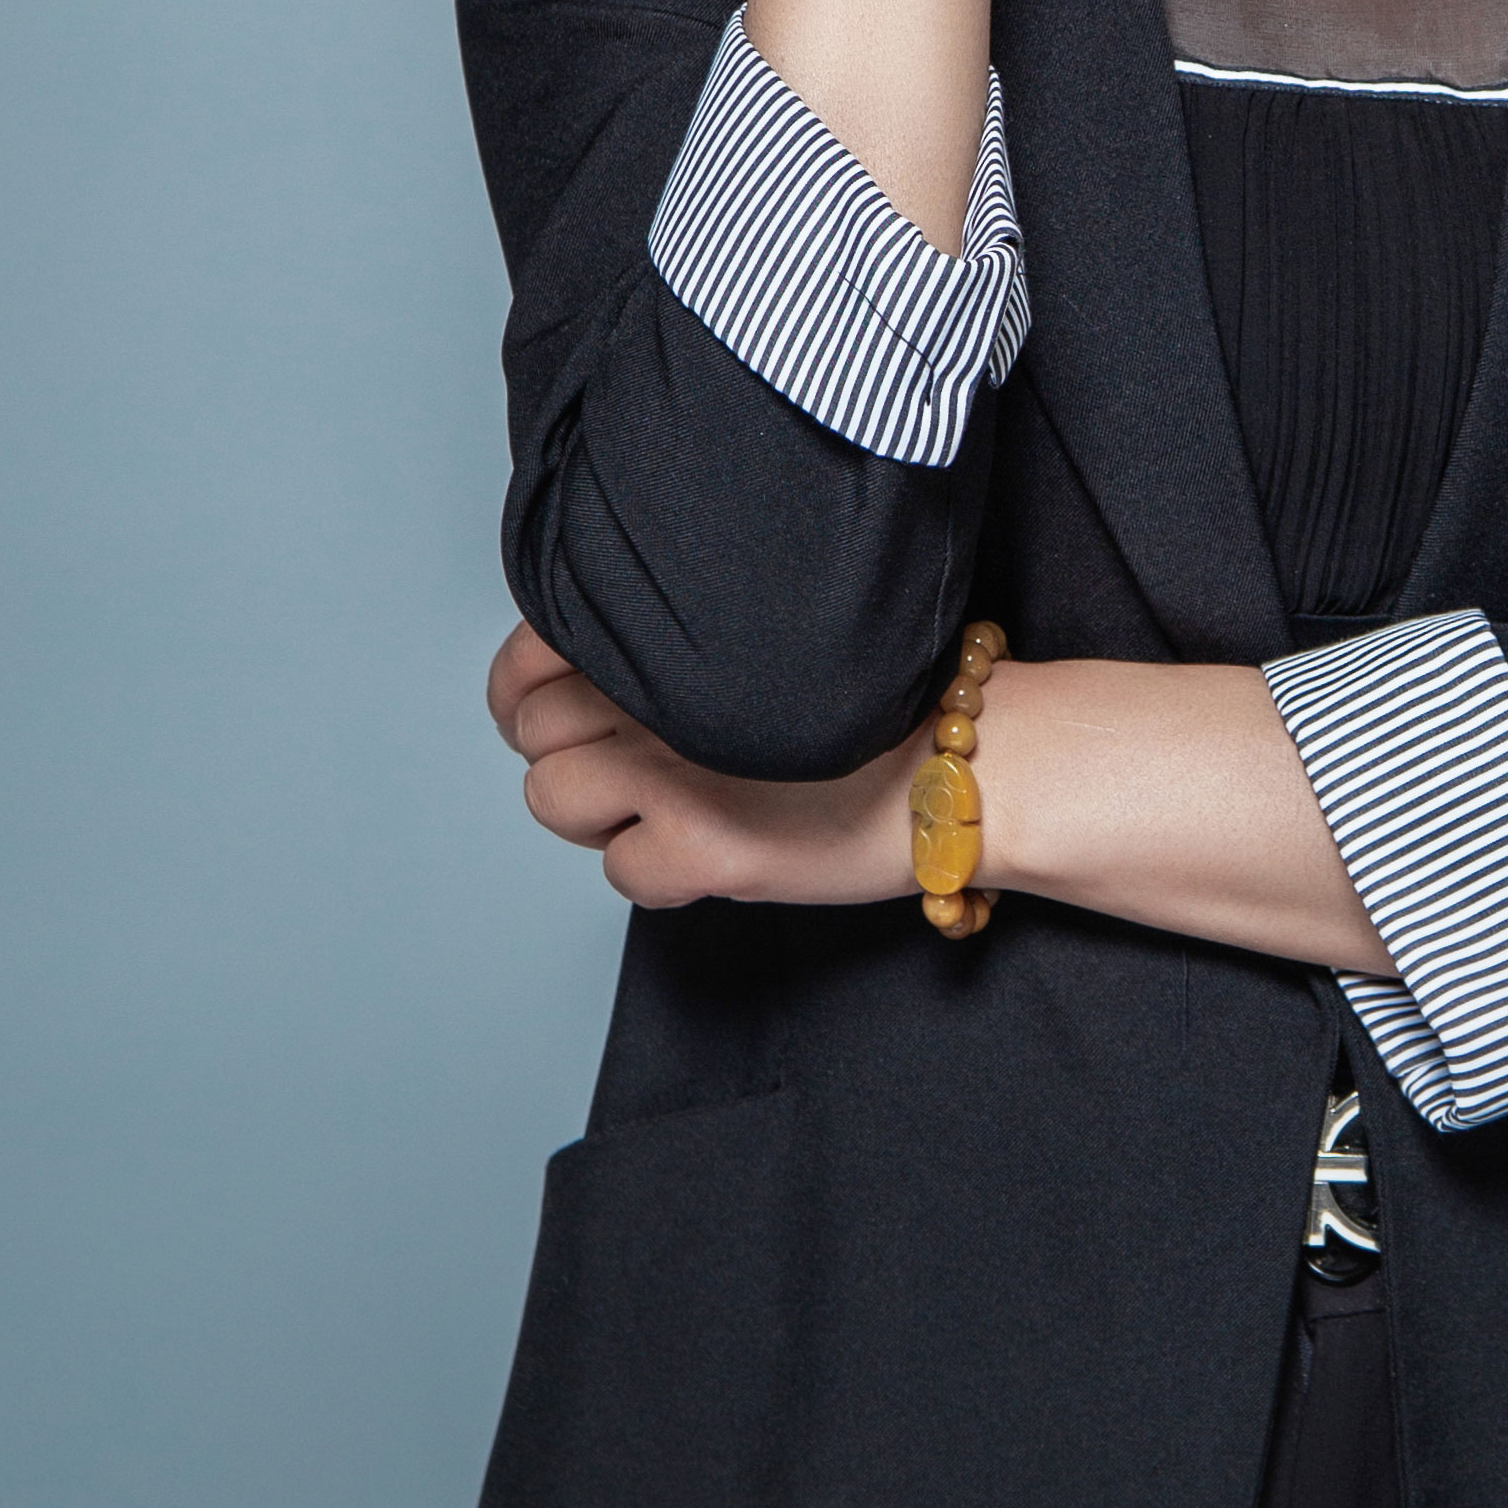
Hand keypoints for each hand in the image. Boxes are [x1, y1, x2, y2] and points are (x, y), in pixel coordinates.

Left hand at [487, 623, 908, 914]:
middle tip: (629, 765)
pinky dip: (658, 871)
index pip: (530, 658)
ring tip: (667, 809)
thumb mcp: (766, 646)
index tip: (564, 704)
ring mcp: (675, 775)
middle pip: (534, 732)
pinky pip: (620, 872)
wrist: (977, 762)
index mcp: (676, 635)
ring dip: (601, 813)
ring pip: (553, 799)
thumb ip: (682, 649)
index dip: (531, 687)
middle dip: (569, 751)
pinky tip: (711, 851)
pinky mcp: (706, 850)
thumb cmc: (889, 705)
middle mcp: (661, 698)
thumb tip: (596, 679)